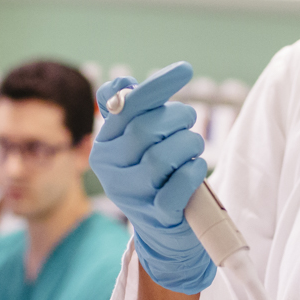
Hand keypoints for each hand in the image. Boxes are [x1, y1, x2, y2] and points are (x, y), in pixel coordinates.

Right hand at [92, 62, 214, 293]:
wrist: (164, 230)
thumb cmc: (155, 176)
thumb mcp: (136, 144)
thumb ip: (130, 111)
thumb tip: (123, 82)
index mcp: (103, 147)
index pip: (127, 106)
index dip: (158, 85)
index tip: (185, 69)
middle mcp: (111, 171)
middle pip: (145, 128)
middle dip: (177, 118)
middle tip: (188, 121)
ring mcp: (132, 195)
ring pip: (162, 156)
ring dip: (189, 144)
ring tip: (193, 147)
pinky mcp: (155, 215)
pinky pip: (177, 185)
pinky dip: (193, 171)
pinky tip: (195, 168)